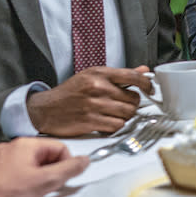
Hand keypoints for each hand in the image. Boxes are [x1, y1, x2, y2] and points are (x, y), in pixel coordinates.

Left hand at [0, 138, 88, 196]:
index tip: (62, 180)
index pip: (59, 148)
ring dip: (35, 178)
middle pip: (45, 156)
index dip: (65, 165)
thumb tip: (84, 161)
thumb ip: (68, 170)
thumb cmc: (5, 195)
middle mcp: (11, 147)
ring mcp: (0, 159)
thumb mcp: (45, 182)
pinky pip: (16, 172)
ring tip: (29, 193)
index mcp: (25, 144)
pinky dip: (21, 182)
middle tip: (45, 188)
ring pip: (30, 165)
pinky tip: (16, 194)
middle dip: (49, 173)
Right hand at [27, 66, 152, 136]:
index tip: (150, 89)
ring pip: (127, 113)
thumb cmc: (69, 93)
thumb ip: (119, 75)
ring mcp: (94, 105)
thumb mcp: (92, 76)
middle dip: (132, 104)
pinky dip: (115, 127)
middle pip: (133, 99)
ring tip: (114, 114)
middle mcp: (98, 88)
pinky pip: (116, 126)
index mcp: (99, 74)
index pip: (132, 76)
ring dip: (124, 116)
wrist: (45, 109)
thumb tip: (143, 70)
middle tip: (123, 105)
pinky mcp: (90, 121)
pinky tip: (107, 123)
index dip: (146, 84)